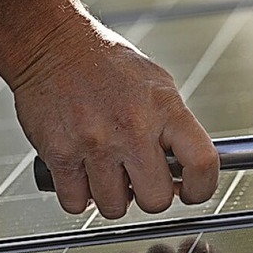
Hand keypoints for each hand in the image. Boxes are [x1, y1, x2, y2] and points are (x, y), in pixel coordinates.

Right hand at [14, 19, 218, 218]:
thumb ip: (173, 127)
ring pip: (114, 208)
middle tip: (138, 179)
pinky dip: (78, 195)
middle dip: (147, 196)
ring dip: (110, 197)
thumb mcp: (155, 84)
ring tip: (105, 170)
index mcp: (164, 108)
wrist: (50, 44)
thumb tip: (185, 171)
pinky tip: (81, 172)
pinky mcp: (61, 155)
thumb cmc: (104, 64)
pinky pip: (76, 203)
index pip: (202, 163)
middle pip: (156, 200)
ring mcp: (95, 144)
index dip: (200, 188)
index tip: (190, 191)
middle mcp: (132, 128)